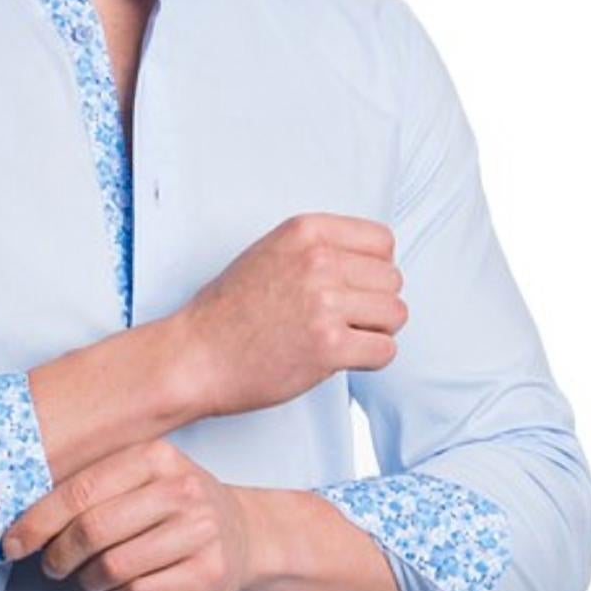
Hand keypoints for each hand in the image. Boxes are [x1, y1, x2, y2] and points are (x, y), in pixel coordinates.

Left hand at [1, 438, 254, 590]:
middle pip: (92, 531)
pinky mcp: (209, 572)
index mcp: (155, 456)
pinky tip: (120, 587)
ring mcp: (200, 531)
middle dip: (58, 556)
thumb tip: (21, 516)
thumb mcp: (142, 476)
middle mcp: (182, 489)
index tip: (12, 543)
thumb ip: (92, 486)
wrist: (244, 533)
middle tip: (51, 566)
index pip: (79, 491)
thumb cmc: (175, 506)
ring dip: (88, 580)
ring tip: (90, 577)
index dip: (36, 522)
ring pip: (113, 567)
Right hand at [174, 212, 406, 418]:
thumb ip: (319, 249)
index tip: (354, 287)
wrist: (194, 356)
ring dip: (374, 331)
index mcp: (306, 231)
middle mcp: (318, 261)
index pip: (382, 240)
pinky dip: (369, 359)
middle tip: (341, 320)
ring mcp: (324, 303)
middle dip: (374, 303)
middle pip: (392, 279)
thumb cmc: (228, 312)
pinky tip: (339, 358)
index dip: (374, 268)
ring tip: (339, 337)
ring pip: (395, 314)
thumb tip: (372, 260)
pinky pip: (385, 350)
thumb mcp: (270, 253)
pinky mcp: (328, 346)